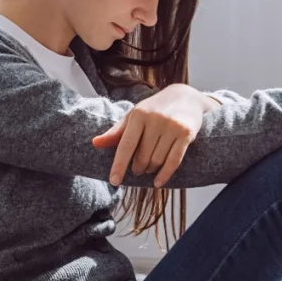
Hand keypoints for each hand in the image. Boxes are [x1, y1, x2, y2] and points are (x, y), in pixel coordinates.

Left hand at [91, 84, 210, 186]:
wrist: (186, 97)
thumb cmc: (154, 109)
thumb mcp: (134, 116)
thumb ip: (116, 132)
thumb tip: (95, 144)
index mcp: (139, 114)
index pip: (126, 145)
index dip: (119, 165)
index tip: (114, 181)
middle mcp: (155, 119)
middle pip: (142, 156)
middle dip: (137, 168)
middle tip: (137, 169)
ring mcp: (172, 126)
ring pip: (157, 160)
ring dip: (150, 170)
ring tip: (148, 168)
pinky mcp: (186, 133)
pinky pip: (173, 161)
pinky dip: (164, 175)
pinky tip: (158, 183)